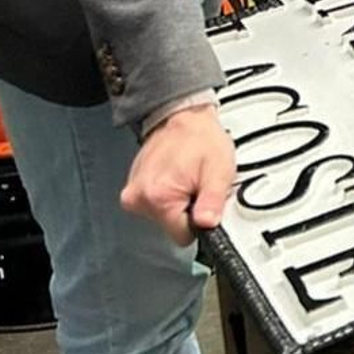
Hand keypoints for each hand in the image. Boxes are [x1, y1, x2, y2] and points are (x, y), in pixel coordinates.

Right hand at [120, 105, 235, 245]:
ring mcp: (133, 194)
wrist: (183, 116)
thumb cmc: (201, 138)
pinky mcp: (134, 189)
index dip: (199, 221)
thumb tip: (208, 226)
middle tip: (196, 184)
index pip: (183, 236)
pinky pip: (156, 205)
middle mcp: (139, 198)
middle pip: (171, 227)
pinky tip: (176, 177)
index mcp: (158, 197)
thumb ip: (214, 202)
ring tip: (187, 178)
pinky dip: (168, 195)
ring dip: (178, 202)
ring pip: (163, 217)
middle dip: (188, 210)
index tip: (203, 202)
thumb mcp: (219, 171)